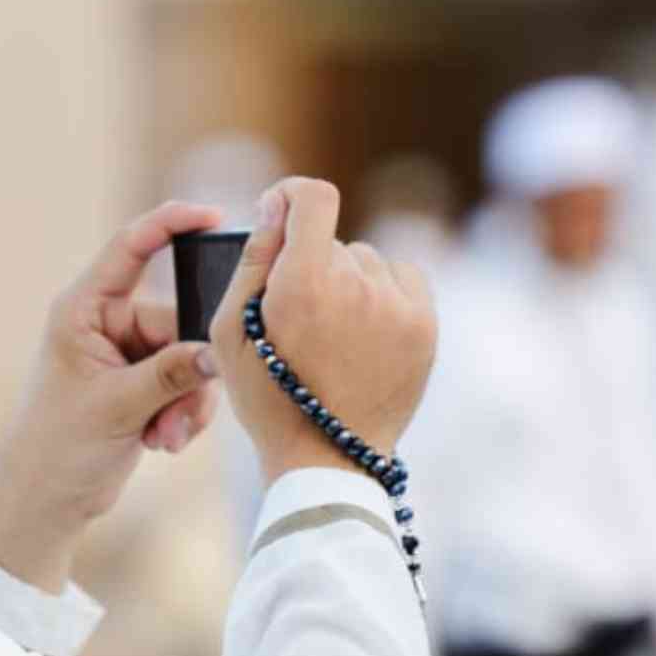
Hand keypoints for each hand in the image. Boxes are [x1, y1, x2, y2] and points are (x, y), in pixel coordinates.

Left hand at [0, 201, 224, 590]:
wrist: (43, 503)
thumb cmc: (56, 448)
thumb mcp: (116, 407)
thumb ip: (170, 374)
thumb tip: (219, 352)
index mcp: (83, 311)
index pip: (131, 248)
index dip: (171, 224)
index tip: (212, 215)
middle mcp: (106, 325)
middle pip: (177, 320)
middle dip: (189, 369)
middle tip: (181, 412)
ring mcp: (127, 356)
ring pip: (188, 359)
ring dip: (186, 401)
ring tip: (166, 437)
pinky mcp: (143, 386)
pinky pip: (186, 384)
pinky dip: (183, 414)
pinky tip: (164, 442)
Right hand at [209, 178, 436, 485]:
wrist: (328, 458)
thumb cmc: (268, 397)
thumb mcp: (230, 332)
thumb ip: (251, 261)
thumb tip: (276, 204)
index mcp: (304, 282)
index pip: (313, 197)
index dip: (291, 197)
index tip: (280, 215)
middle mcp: (357, 285)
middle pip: (334, 240)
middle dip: (312, 265)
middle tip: (300, 319)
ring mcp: (397, 305)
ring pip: (366, 262)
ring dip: (348, 283)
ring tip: (333, 337)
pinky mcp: (425, 324)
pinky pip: (402, 278)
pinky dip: (383, 294)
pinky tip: (364, 333)